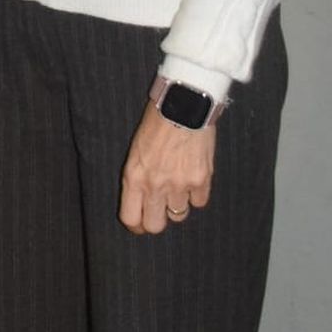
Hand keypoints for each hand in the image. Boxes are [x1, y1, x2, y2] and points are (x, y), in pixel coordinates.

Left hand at [119, 101, 214, 234]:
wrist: (183, 106)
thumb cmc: (156, 123)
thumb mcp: (135, 151)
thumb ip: (137, 177)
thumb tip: (142, 198)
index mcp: (134, 177)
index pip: (131, 218)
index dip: (136, 225)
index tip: (140, 223)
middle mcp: (155, 185)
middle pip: (156, 225)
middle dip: (157, 221)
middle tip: (160, 211)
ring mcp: (180, 185)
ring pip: (179, 215)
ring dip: (178, 205)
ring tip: (178, 188)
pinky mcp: (201, 180)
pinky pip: (200, 203)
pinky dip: (197, 195)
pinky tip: (193, 179)